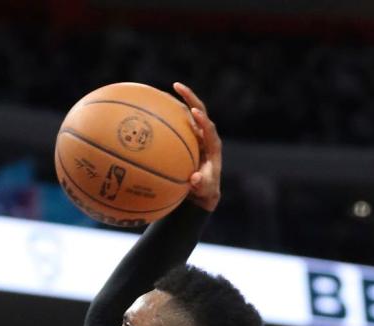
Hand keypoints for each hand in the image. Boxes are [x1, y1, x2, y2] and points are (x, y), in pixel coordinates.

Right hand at [173, 83, 221, 212]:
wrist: (205, 190)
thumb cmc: (205, 190)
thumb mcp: (204, 190)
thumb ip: (201, 185)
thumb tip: (195, 179)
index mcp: (213, 146)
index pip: (209, 128)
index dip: (202, 120)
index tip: (194, 111)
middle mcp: (207, 136)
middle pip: (200, 112)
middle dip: (191, 98)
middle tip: (177, 86)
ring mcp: (198, 134)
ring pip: (191, 112)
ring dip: (182, 99)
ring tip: (172, 87)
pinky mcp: (190, 136)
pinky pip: (182, 121)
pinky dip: (173, 112)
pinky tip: (160, 106)